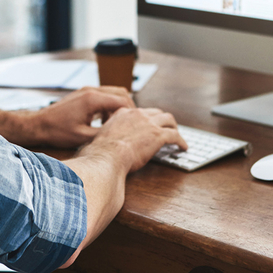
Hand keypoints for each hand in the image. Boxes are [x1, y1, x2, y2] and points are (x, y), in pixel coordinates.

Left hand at [24, 86, 136, 148]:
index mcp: (93, 99)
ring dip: (118, 106)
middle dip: (128, 108)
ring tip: (117, 123)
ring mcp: (87, 90)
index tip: (135, 125)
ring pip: (113, 92)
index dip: (132, 113)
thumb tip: (121, 136)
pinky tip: (105, 119)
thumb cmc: (58, 131)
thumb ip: (104, 133)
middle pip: (121, 93)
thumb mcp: (84, 137)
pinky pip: (103, 95)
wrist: (39, 124)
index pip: (122, 101)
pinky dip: (109, 105)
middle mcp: (91, 91)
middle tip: (130, 123)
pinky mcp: (83, 94)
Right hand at [60, 106, 185, 267]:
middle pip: (154, 112)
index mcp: (119, 115)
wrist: (104, 159)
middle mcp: (135, 114)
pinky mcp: (158, 135)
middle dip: (161, 119)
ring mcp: (148, 123)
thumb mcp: (93, 145)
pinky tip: (184, 148)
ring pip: (168, 119)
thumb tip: (89, 160)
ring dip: (174, 127)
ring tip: (178, 137)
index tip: (146, 126)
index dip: (143, 118)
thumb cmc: (95, 157)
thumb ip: (97, 146)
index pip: (136, 112)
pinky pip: (175, 135)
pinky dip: (181, 141)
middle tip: (166, 128)